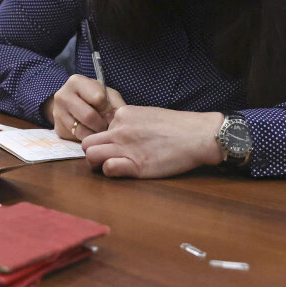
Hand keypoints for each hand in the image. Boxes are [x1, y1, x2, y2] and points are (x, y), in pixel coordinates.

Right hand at [44, 74, 124, 141]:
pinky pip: (76, 138)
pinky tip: (90, 133)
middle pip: (88, 116)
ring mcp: (58, 112)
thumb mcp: (106, 94)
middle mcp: (63, 95)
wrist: (71, 102)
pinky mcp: (58, 128)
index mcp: (76, 82)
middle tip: (106, 125)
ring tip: (100, 130)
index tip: (107, 109)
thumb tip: (117, 120)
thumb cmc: (93, 96)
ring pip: (82, 130)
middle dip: (101, 124)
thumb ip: (115, 104)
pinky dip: (87, 138)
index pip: (97, 98)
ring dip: (95, 134)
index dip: (106, 107)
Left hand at [81, 107, 224, 177]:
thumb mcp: (146, 115)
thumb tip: (118, 132)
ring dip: (97, 163)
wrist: (197, 135)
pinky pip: (108, 169)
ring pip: (91, 155)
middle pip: (87, 142)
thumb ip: (128, 123)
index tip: (112, 146)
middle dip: (92, 152)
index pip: (98, 129)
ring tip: (110, 166)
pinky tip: (123, 171)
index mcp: (122, 115)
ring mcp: (126, 147)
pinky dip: (111, 171)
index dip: (103, 140)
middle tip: (104, 159)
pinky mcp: (136, 165)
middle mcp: (120, 130)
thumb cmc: (177, 126)